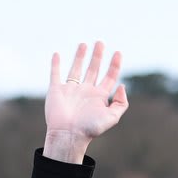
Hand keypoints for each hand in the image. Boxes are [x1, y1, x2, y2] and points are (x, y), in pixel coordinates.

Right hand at [44, 42, 127, 161]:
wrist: (68, 135)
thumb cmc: (90, 129)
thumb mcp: (112, 118)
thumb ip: (121, 103)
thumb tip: (122, 85)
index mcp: (99, 97)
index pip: (109, 77)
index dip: (114, 64)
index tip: (118, 52)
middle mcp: (86, 91)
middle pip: (93, 69)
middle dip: (97, 56)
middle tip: (100, 42)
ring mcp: (71, 90)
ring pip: (76, 68)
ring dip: (80, 56)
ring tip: (84, 44)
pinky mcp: (56, 90)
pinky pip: (55, 74)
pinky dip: (55, 64)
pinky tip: (57, 54)